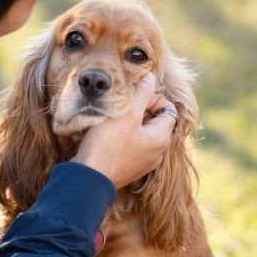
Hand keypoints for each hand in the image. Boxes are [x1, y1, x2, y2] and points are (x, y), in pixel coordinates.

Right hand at [72, 73, 176, 188]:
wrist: (89, 178)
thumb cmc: (107, 144)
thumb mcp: (127, 113)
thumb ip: (142, 93)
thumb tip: (152, 78)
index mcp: (162, 138)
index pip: (168, 108)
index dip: (152, 97)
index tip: (133, 97)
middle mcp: (158, 153)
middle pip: (155, 121)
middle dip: (140, 110)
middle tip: (121, 107)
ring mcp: (144, 163)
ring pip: (143, 133)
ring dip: (130, 123)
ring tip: (113, 120)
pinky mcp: (130, 168)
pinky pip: (133, 146)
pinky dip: (124, 137)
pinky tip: (108, 135)